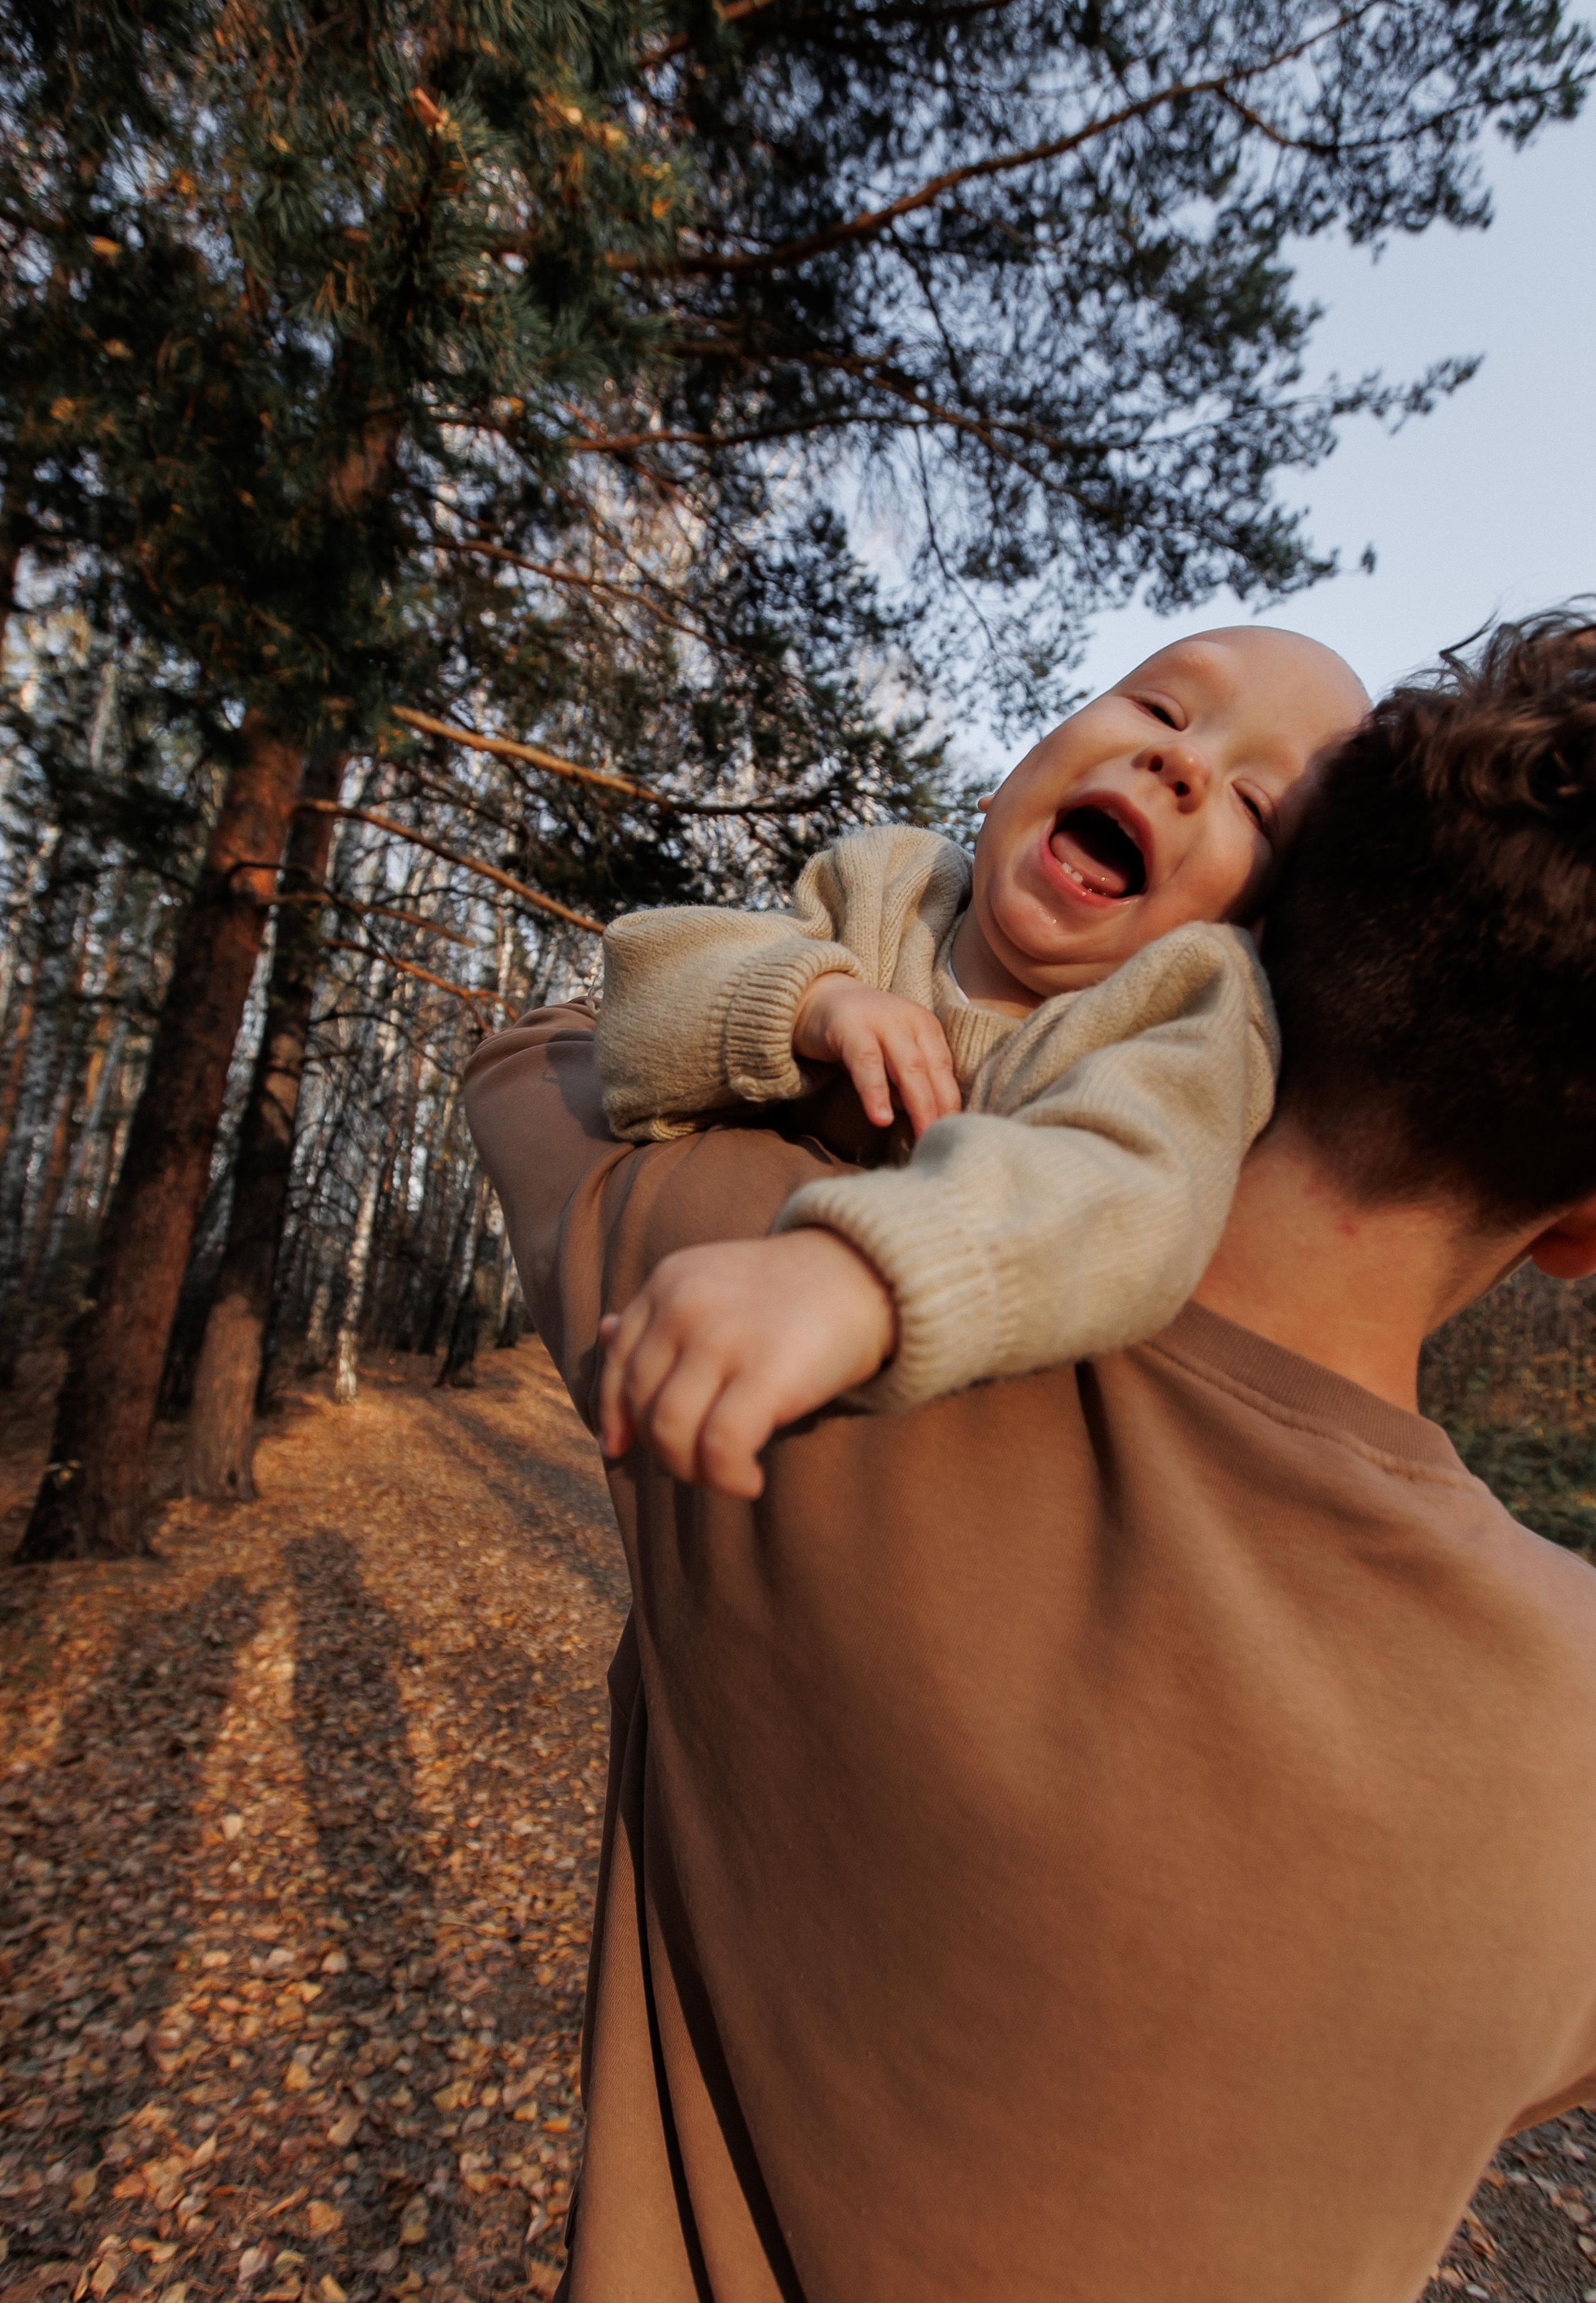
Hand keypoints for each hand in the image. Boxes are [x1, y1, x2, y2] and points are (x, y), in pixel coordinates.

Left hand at [597, 1230, 896, 1498]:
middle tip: (701, 1462)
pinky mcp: (766, 1373)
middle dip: (664, 1449)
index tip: (621, 1447)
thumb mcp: (712, 1284)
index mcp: (668, 1283)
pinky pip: (719, 1448)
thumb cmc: (789, 1292)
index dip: (614, 1413)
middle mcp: (685, 1307)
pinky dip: (726, 1478)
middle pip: (643, 1404)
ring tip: (726, 1474)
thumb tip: (601, 1334)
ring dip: (692, 1471)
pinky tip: (749, 1481)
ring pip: (670, 1432)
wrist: (868, 1272)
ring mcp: (723, 1339)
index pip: (618, 1361)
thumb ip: (660, 1312)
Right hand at [792, 975, 960, 1137]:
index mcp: (925, 1026)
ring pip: (907, 1067)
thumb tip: (923, 1119)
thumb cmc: (862, 1034)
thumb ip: (908, 1081)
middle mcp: (909, 1020)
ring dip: (917, 1104)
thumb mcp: (893, 1053)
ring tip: (921, 1135)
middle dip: (938, 1109)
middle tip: (942, 1141)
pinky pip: (867, 1064)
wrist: (818, 997)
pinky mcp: (851, 1028)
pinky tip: (881, 1118)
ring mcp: (881, 1021)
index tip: (954, 1133)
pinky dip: (876, 1092)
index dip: (950, 1103)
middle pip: (931, 1070)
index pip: (945, 1068)